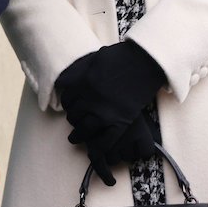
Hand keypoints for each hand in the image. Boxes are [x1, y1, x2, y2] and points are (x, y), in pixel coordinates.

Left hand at [55, 42, 164, 178]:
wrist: (143, 62)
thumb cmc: (121, 56)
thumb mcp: (93, 59)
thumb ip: (78, 70)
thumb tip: (63, 80)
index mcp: (82, 83)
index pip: (67, 99)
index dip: (67, 104)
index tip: (70, 107)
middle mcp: (89, 99)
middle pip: (74, 115)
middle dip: (73, 119)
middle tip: (74, 122)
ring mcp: (104, 112)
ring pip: (85, 129)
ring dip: (79, 135)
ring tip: (76, 137)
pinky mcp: (120, 122)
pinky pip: (105, 140)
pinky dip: (99, 148)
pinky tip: (95, 150)